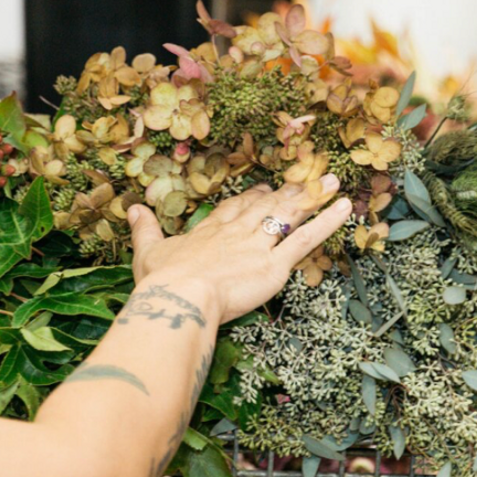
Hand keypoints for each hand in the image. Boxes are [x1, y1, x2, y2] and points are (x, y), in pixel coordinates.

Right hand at [126, 176, 351, 322]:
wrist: (180, 298)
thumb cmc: (161, 282)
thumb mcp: (148, 251)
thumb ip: (144, 228)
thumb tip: (132, 208)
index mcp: (210, 230)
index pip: (236, 209)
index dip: (251, 199)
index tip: (262, 189)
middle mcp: (238, 232)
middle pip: (267, 206)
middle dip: (288, 192)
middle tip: (306, 178)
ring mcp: (259, 245)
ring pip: (290, 216)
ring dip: (312, 198)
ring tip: (332, 183)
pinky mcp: (275, 265)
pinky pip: (306, 240)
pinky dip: (327, 223)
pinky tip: (344, 210)